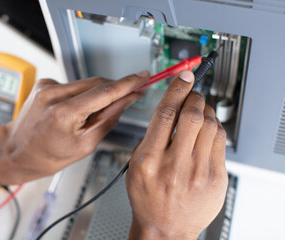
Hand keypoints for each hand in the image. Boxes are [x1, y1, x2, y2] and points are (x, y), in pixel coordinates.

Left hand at [1, 72, 148, 183]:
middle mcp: (53, 94)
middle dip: (114, 90)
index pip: (105, 92)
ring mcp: (46, 86)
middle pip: (97, 84)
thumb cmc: (47, 155)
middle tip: (128, 98)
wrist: (17, 151)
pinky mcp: (44, 83)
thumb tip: (127, 100)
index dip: (128, 83)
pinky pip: (73, 85)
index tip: (143, 77)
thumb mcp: (85, 144)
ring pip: (85, 83)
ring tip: (88, 117)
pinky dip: (80, 95)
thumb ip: (109, 118)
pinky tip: (74, 111)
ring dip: (96, 95)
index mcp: (64, 113)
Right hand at [126, 71, 227, 239]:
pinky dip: (214, 126)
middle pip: (191, 115)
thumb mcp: (134, 166)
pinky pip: (220, 141)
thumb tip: (172, 108)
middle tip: (192, 93)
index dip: (176, 90)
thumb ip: (151, 137)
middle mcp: (173, 166)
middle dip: (193, 97)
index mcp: (148, 161)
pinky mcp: (216, 178)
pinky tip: (206, 128)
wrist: (165, 228)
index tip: (184, 76)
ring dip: (204, 110)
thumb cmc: (148, 198)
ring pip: (208, 124)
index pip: (165, 114)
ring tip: (198, 111)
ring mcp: (198, 173)